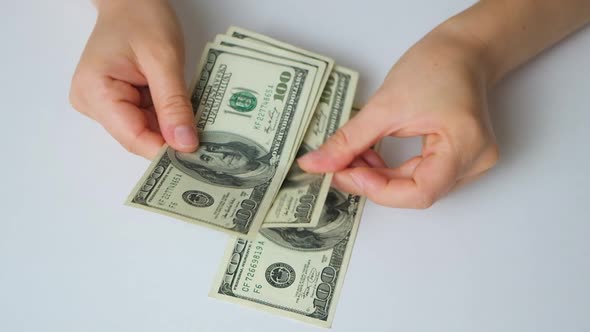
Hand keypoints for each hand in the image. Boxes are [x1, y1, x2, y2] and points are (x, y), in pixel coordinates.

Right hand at [69, 0, 197, 158]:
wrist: (131, 0)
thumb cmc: (142, 17)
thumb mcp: (164, 60)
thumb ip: (173, 104)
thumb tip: (184, 145)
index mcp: (95, 91)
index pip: (133, 137)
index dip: (166, 149)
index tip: (198, 155)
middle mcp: (92, 103)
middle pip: (138, 137)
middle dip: (171, 137)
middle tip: (206, 139)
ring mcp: (102, 103)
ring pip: (145, 131)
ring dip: (171, 126)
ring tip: (195, 117)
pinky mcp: (116, 102)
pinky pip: (145, 120)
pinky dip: (166, 117)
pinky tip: (181, 110)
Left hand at [298, 24, 498, 207]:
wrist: (461, 51)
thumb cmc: (435, 67)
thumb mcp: (384, 105)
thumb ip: (349, 140)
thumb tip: (315, 164)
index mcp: (464, 146)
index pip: (420, 192)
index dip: (379, 190)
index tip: (345, 174)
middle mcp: (474, 162)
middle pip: (416, 191)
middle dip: (372, 181)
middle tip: (337, 168)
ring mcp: (469, 164)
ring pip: (415, 187)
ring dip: (379, 177)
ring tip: (352, 157)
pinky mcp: (458, 161)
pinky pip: (420, 176)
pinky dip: (392, 171)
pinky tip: (371, 156)